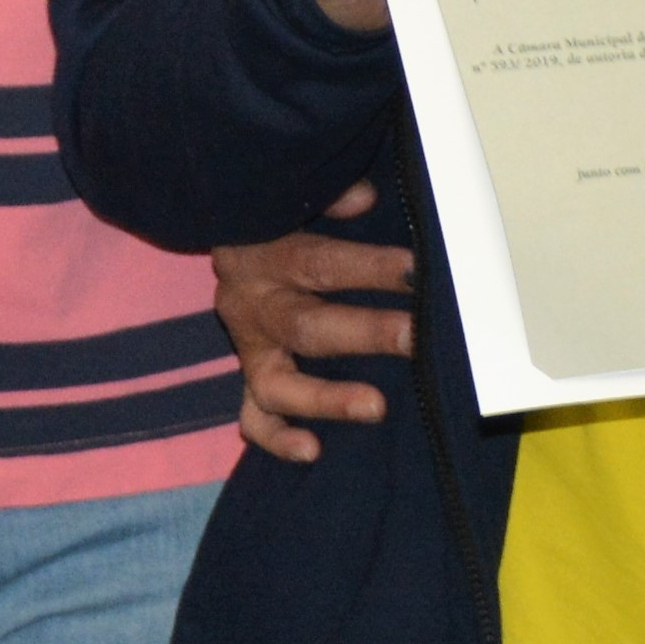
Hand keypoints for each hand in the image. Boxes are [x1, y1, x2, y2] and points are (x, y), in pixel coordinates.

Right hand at [215, 184, 419, 462]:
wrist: (228, 221)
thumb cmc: (280, 212)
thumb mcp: (295, 193)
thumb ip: (328, 195)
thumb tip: (362, 197)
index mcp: (263, 252)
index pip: (320, 263)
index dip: (369, 268)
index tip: (416, 272)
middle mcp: (251, 302)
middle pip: (306, 327)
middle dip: (365, 334)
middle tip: (415, 338)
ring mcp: (248, 346)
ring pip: (276, 384)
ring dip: (327, 398)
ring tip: (376, 406)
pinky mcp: (250, 375)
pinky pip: (254, 417)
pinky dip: (279, 438)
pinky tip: (313, 450)